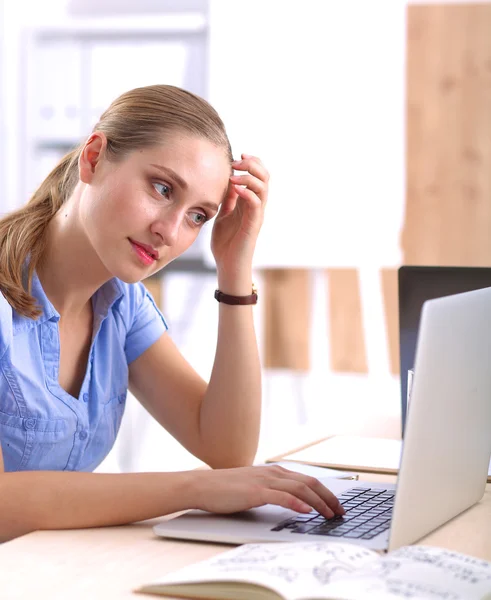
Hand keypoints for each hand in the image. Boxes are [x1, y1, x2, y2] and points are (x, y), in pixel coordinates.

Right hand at [190, 465, 344, 518]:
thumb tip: (290, 500)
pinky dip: (296, 502)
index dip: (325, 492)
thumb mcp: (255, 486)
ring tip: (329, 514)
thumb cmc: (226, 488)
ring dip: (318, 502)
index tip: (336, 504)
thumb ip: (272, 490)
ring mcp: (264, 481)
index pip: (307, 479)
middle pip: (309, 482)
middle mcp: (273, 473)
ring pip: (299, 488)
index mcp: (274, 471)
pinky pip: (281, 496)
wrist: (203, 485)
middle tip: (340, 512)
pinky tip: (306, 510)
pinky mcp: (255, 491)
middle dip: (328, 497)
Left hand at [211, 154, 268, 274]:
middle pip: (265, 177)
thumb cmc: (225, 243)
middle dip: (252, 164)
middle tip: (236, 161)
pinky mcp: (253, 225)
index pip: (258, 175)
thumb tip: (226, 180)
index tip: (237, 155)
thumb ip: (227, 199)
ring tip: (234, 175)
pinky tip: (236, 188)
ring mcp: (256, 215)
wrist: (228, 265)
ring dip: (249, 176)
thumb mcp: (223, 214)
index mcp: (249, 202)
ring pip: (263, 188)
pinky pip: (257, 204)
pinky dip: (248, 193)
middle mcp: (256, 206)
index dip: (251, 162)